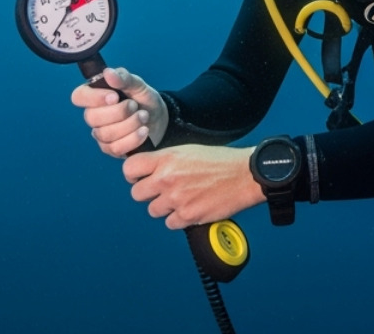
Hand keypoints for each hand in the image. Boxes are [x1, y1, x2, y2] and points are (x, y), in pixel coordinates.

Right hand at [71, 67, 168, 156]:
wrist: (159, 119)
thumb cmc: (143, 99)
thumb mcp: (138, 85)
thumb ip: (124, 78)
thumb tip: (108, 72)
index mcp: (95, 96)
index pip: (79, 96)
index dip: (94, 98)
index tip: (115, 96)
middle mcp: (94, 115)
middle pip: (92, 118)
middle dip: (119, 112)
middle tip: (135, 105)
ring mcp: (101, 134)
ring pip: (105, 134)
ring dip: (129, 124)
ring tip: (143, 116)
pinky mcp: (111, 149)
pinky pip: (116, 148)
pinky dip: (133, 139)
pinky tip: (144, 131)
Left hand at [123, 145, 267, 229]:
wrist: (244, 175)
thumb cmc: (219, 160)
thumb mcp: (188, 150)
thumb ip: (165, 160)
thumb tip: (148, 169)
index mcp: (167, 158)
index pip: (130, 168)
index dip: (132, 174)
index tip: (139, 177)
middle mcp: (167, 179)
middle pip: (136, 194)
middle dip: (147, 193)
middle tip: (161, 191)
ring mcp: (176, 199)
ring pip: (153, 210)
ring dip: (164, 207)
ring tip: (181, 198)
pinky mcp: (187, 216)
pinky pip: (170, 223)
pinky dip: (178, 218)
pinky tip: (190, 207)